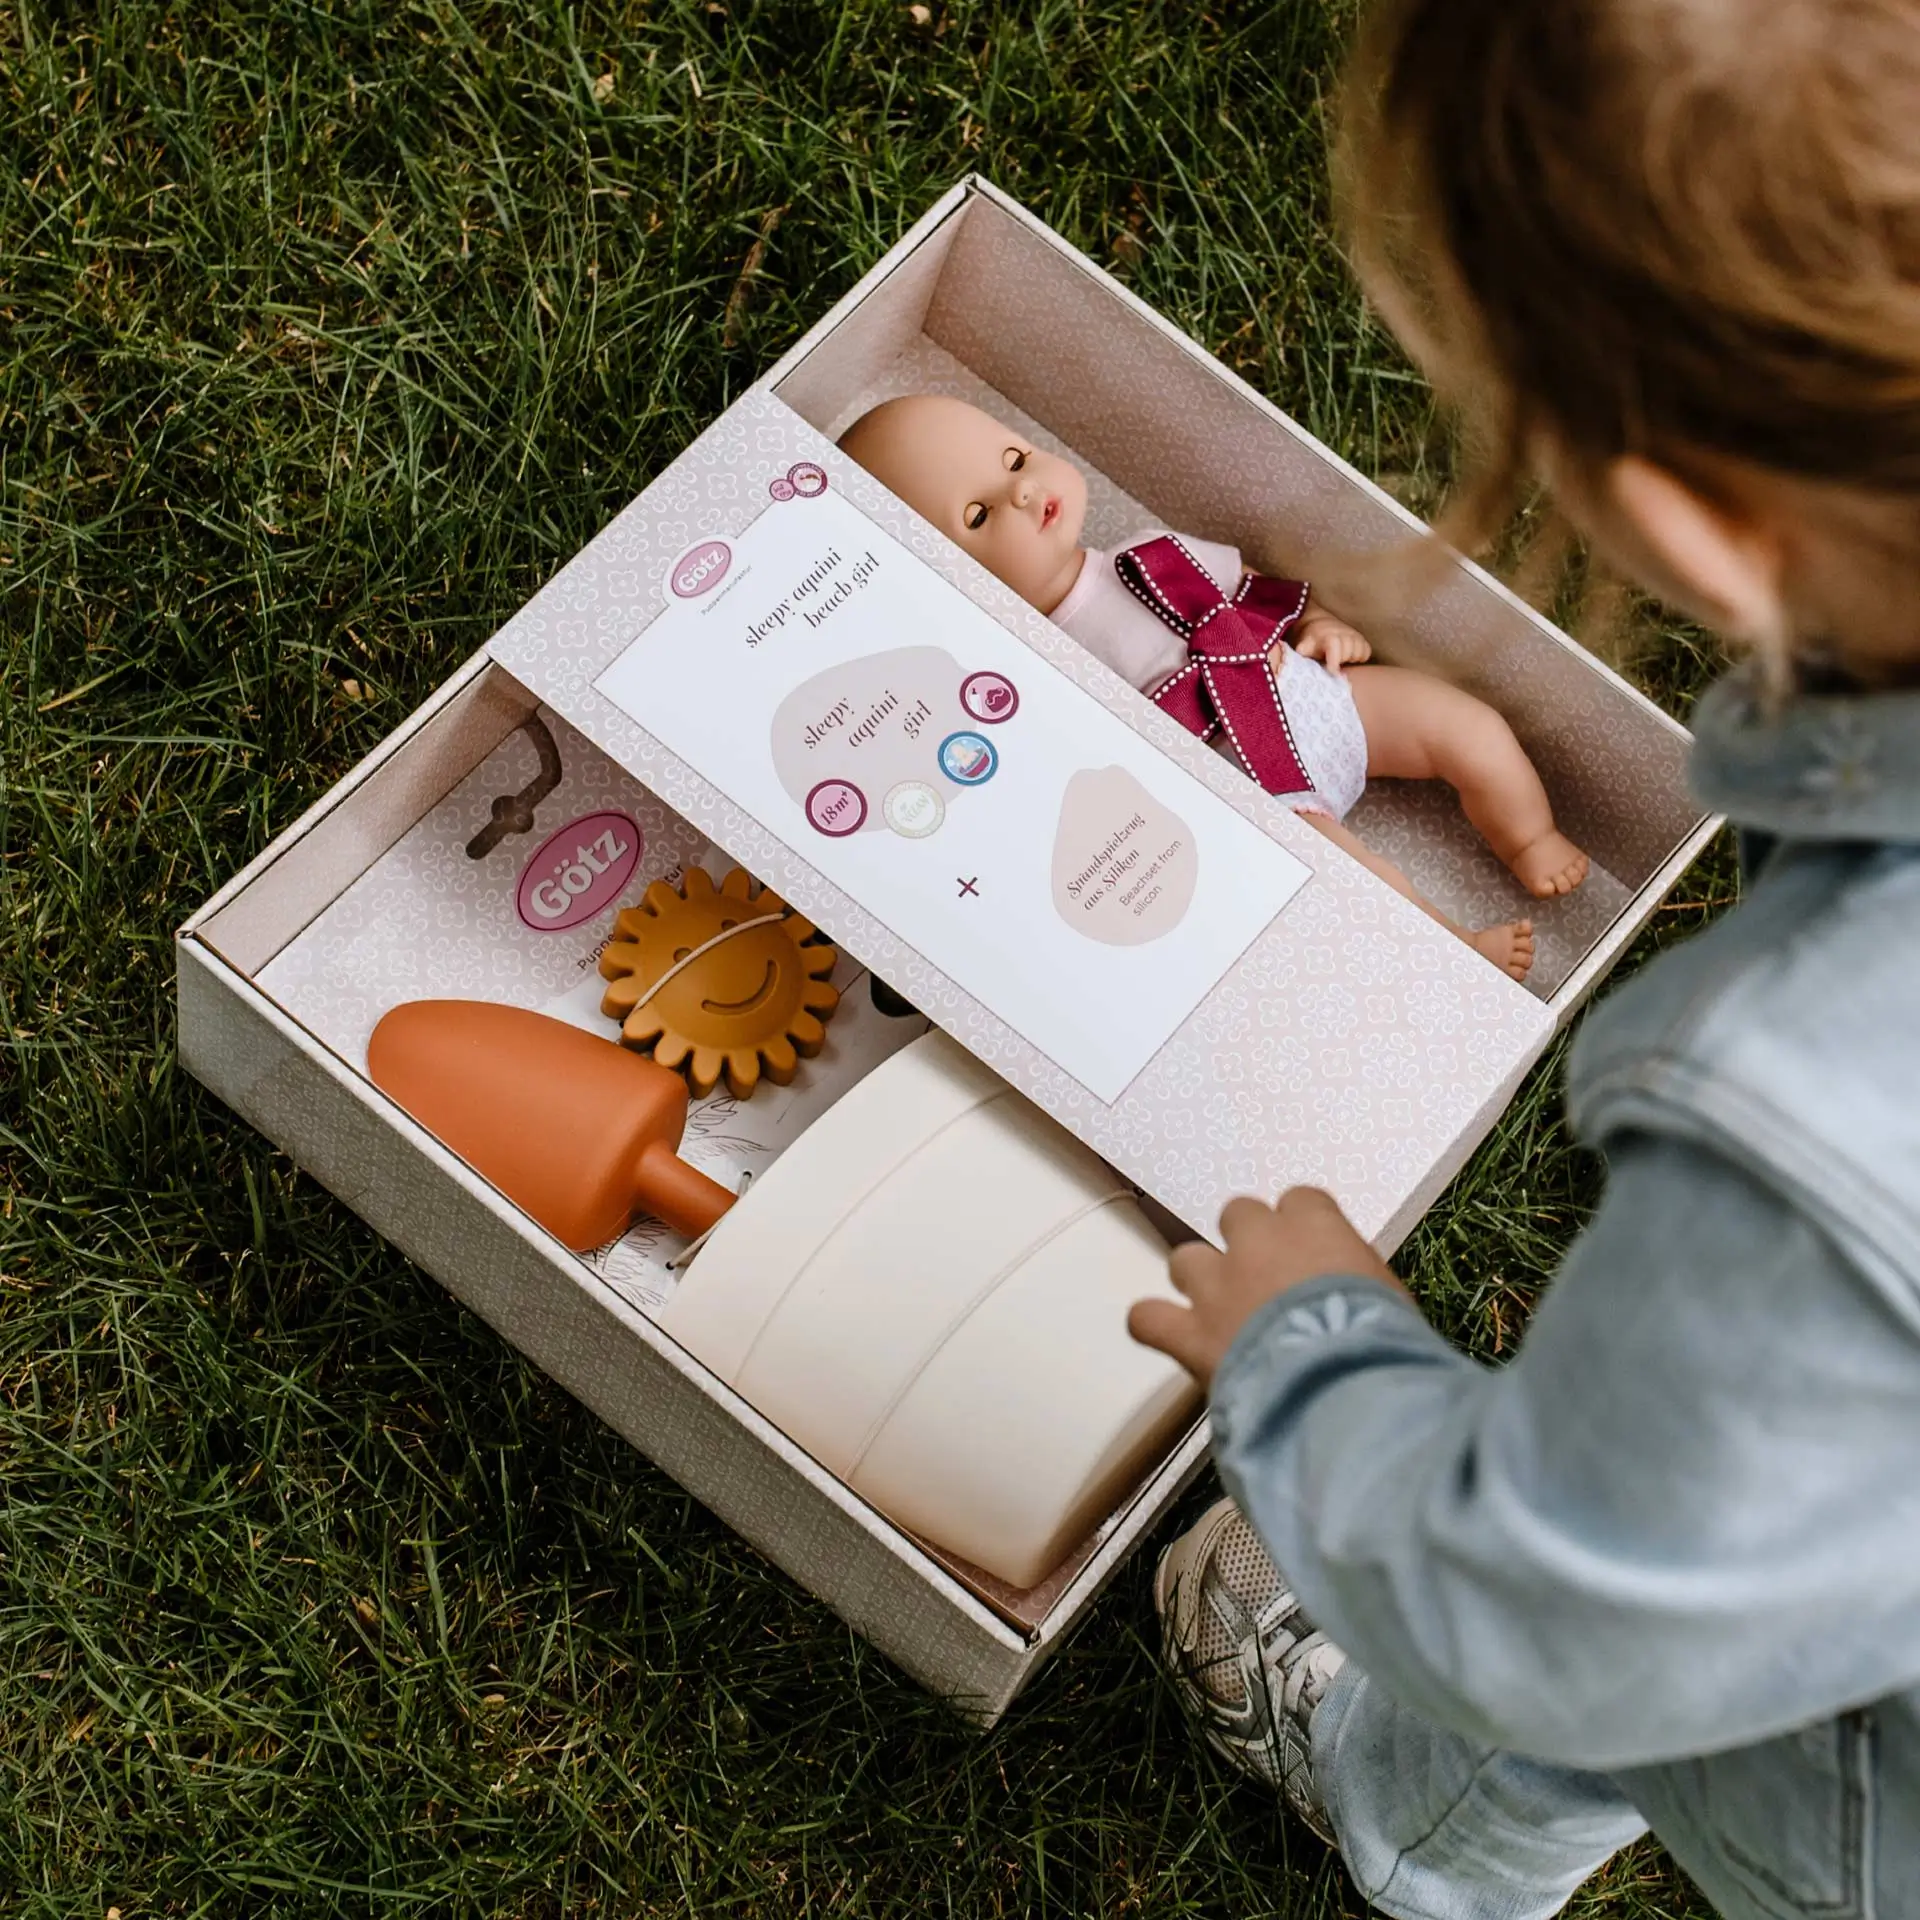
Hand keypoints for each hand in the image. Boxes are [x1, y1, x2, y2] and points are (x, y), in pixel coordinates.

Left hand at [1128, 1187, 1407, 1387]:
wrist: (1342, 1386)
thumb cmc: (1384, 1343)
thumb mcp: (1391, 1300)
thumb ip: (1357, 1282)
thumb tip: (1350, 1295)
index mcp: (1314, 1227)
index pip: (1301, 1201)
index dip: (1303, 1228)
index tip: (1314, 1256)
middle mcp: (1258, 1244)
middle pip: (1239, 1216)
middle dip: (1249, 1244)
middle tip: (1268, 1282)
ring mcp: (1217, 1286)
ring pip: (1187, 1259)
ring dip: (1201, 1280)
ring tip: (1220, 1311)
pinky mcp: (1190, 1333)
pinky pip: (1148, 1317)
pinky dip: (1155, 1324)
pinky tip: (1167, 1335)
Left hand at [1290, 612, 1371, 673]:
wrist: (1322, 627)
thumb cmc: (1314, 642)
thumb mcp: (1305, 645)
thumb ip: (1304, 648)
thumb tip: (1301, 649)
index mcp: (1328, 634)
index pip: (1335, 644)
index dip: (1335, 660)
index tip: (1332, 672)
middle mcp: (1344, 632)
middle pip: (1348, 653)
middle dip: (1340, 662)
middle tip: (1331, 665)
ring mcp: (1355, 635)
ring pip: (1359, 653)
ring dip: (1350, 660)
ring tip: (1339, 660)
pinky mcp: (1363, 640)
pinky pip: (1366, 653)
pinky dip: (1360, 657)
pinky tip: (1348, 658)